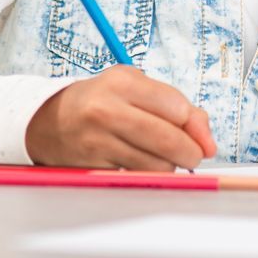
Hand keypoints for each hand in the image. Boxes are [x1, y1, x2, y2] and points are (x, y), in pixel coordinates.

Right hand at [24, 65, 217, 169]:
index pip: (176, 107)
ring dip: (169, 165)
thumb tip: (207, 140)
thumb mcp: (136, 87)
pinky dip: (147, 173)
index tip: (200, 135)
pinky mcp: (93, 165)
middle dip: (190, 152)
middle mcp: (107, 110)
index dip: (195, 126)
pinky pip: (136, 175)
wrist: (49, 120)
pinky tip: (141, 161)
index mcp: (123, 82)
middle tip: (193, 155)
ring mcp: (97, 140)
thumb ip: (176, 106)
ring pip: (155, 164)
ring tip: (162, 156)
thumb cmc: (103, 99)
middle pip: (167, 139)